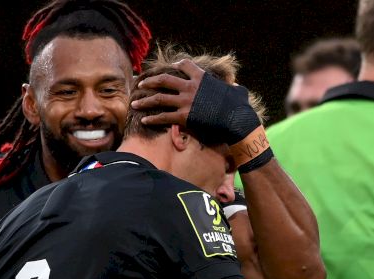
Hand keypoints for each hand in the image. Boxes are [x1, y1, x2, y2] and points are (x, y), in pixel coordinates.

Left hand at [131, 59, 260, 147]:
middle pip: (164, 80)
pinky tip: (144, 120)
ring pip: (159, 98)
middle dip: (150, 81)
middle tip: (140, 84)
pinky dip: (152, 119)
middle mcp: (190, 87)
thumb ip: (232, 88)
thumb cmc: (239, 107)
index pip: (185, 65)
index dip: (176, 64)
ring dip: (144, 101)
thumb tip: (236, 87)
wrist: (236, 120)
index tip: (170, 65)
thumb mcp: (236, 92)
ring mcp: (185, 101)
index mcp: (201, 78)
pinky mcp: (183, 116)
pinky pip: (163, 117)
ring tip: (134, 103)